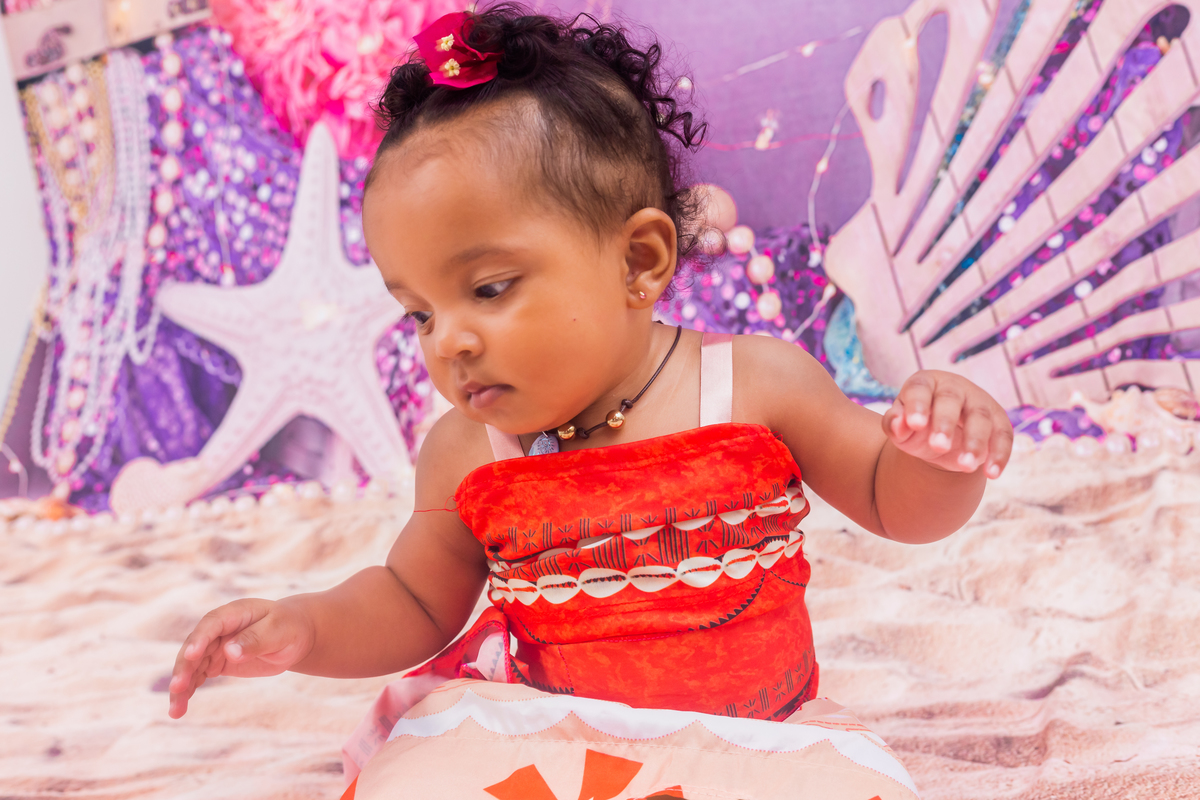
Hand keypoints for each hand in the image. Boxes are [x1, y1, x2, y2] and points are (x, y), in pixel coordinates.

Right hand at [168, 598, 314, 718]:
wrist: (295, 636)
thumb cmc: (289, 628)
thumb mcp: (279, 631)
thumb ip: (256, 640)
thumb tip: (230, 652)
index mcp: (235, 613)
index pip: (211, 624)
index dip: (199, 639)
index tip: (191, 656)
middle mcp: (219, 629)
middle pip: (195, 647)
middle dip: (184, 667)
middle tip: (178, 688)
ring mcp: (215, 646)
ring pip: (192, 665)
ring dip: (181, 686)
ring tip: (175, 710)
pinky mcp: (217, 662)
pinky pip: (198, 676)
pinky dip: (189, 690)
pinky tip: (180, 709)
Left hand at [881, 370, 1012, 477]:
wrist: (942, 437)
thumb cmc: (917, 427)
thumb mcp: (901, 428)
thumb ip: (894, 425)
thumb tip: (898, 425)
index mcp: (925, 383)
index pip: (919, 388)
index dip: (917, 405)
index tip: (914, 424)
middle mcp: (954, 387)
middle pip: (950, 400)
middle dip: (945, 423)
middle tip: (938, 446)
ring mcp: (979, 402)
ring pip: (980, 418)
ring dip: (975, 442)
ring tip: (965, 466)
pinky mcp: (998, 420)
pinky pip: (1003, 435)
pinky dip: (999, 454)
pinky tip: (991, 473)